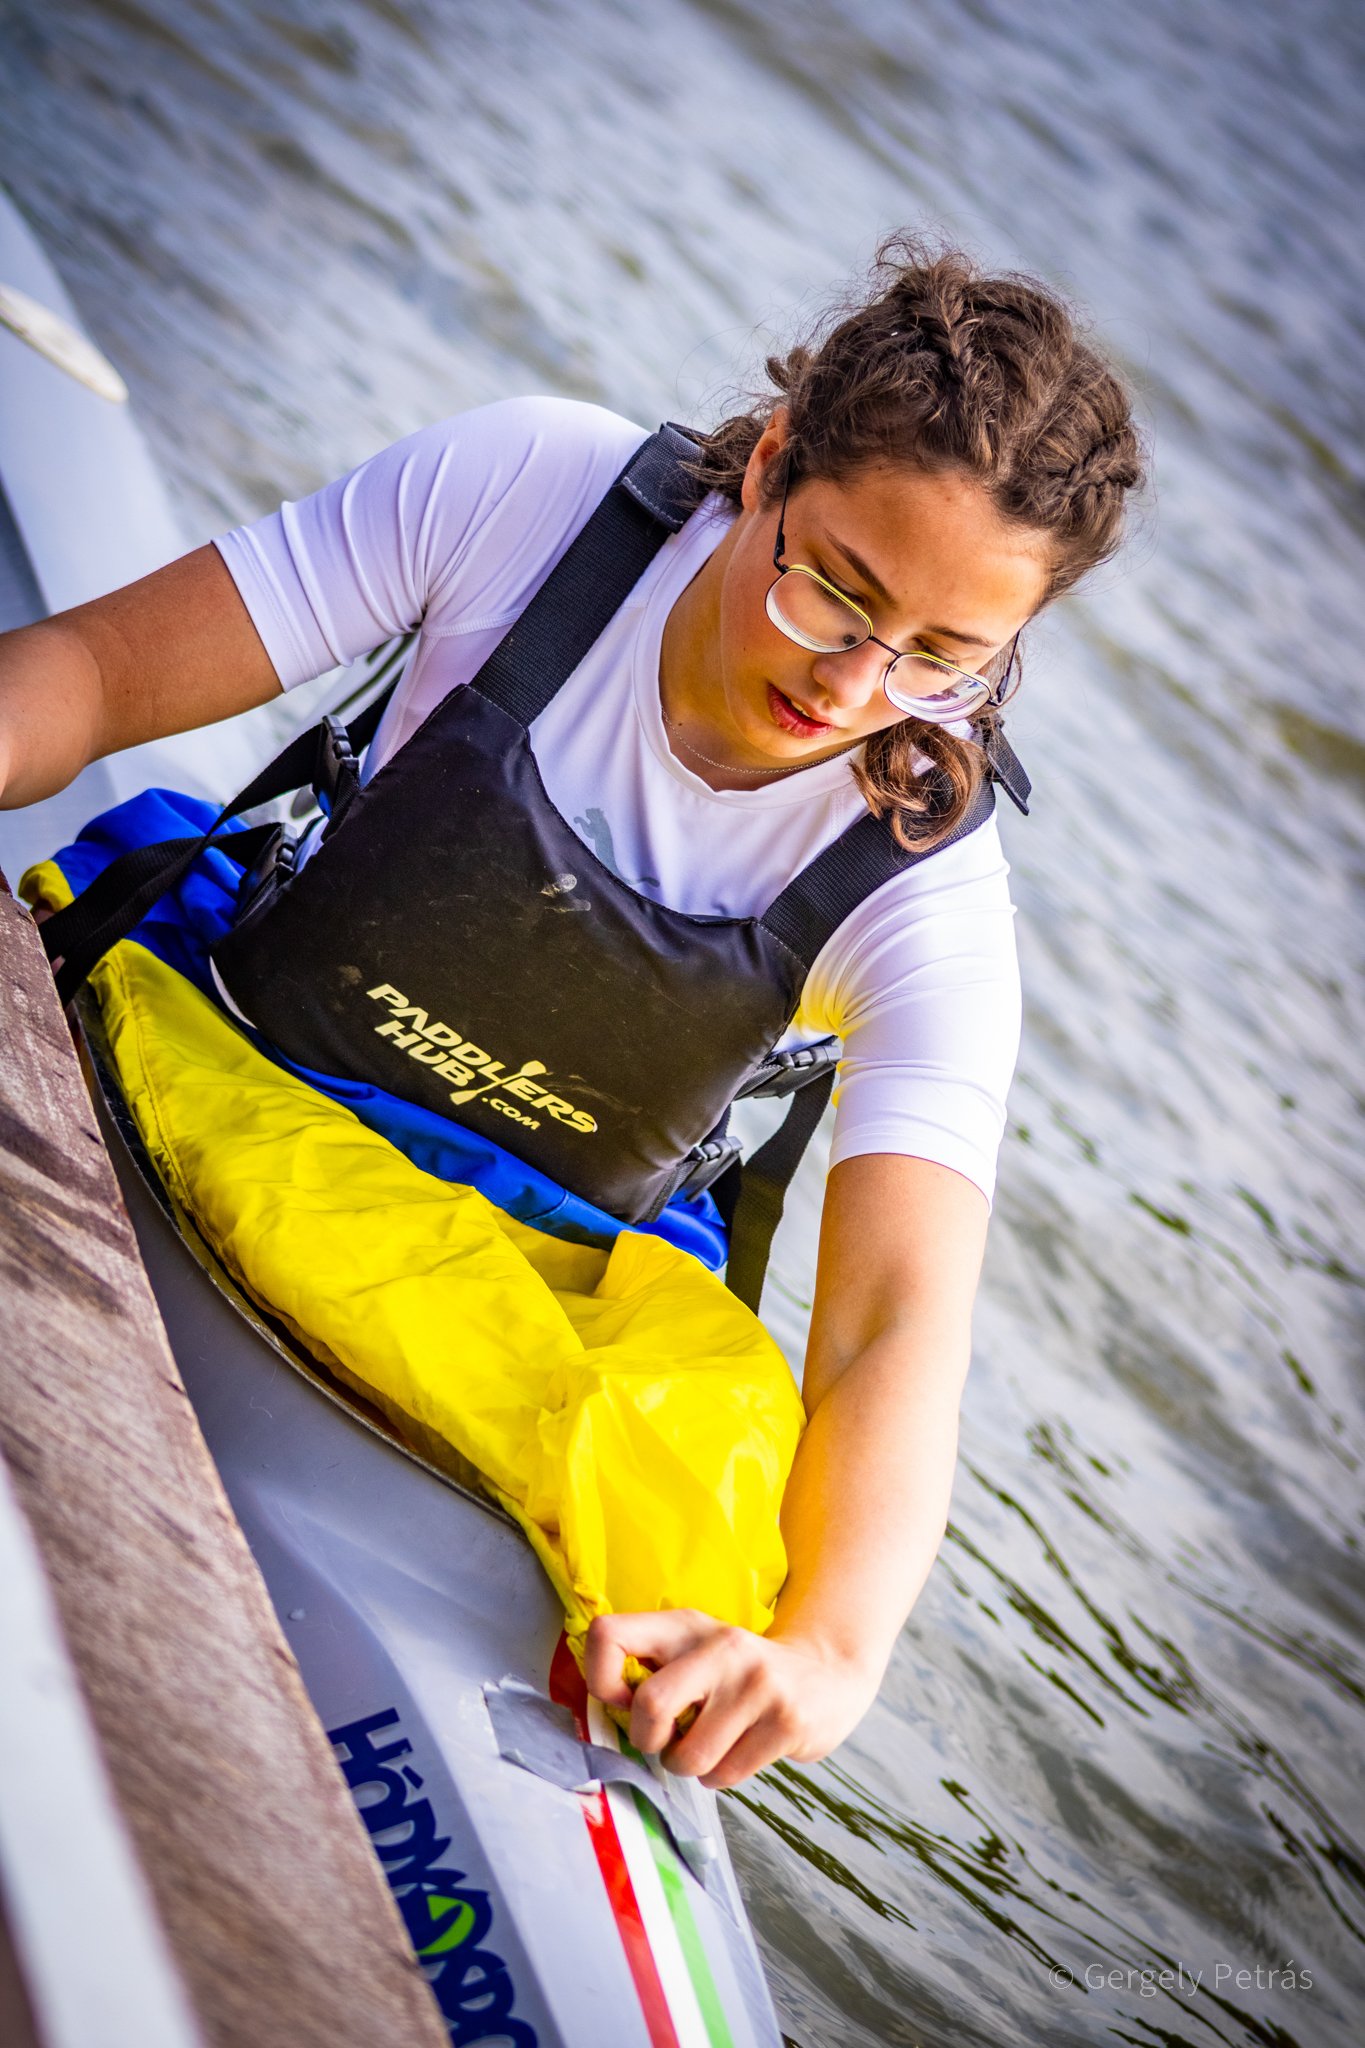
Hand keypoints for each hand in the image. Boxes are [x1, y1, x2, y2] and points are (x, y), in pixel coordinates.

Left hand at [583, 1609, 878, 1790]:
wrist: (826, 1674)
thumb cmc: (738, 1675)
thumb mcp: (694, 1653)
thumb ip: (648, 1673)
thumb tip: (600, 1716)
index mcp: (684, 1626)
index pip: (607, 1634)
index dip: (600, 1680)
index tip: (622, 1701)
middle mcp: (719, 1646)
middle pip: (649, 1706)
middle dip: (647, 1741)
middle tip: (665, 1740)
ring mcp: (756, 1684)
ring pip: (688, 1757)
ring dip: (690, 1766)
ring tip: (710, 1745)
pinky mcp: (785, 1722)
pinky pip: (725, 1776)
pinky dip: (722, 1776)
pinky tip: (741, 1749)